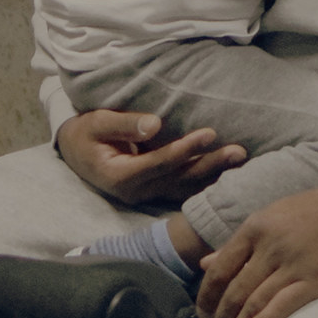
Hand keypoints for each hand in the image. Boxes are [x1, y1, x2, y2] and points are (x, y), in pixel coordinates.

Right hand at [56, 108, 246, 208]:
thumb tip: (154, 124)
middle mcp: (137, 191)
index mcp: (121, 177)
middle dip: (210, 165)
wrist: (76, 151)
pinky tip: (231, 174)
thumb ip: (124, 124)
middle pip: (179, 178)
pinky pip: (185, 189)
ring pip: (186, 187)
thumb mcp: (95, 123)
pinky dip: (207, 181)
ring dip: (214, 174)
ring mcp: (148, 194)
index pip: (160, 163)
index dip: (185, 150)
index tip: (210, 134)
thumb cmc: (85, 133)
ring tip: (241, 159)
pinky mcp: (157, 190)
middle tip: (238, 152)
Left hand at [195, 166, 317, 317]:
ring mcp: (292, 264)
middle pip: (235, 291)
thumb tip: (204, 265)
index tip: (201, 315)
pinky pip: (282, 306)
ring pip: (254, 302)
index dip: (207, 296)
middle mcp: (269, 247)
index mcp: (254, 228)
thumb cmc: (312, 212)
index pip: (221, 269)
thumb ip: (237, 244)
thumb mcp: (269, 218)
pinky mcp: (315, 280)